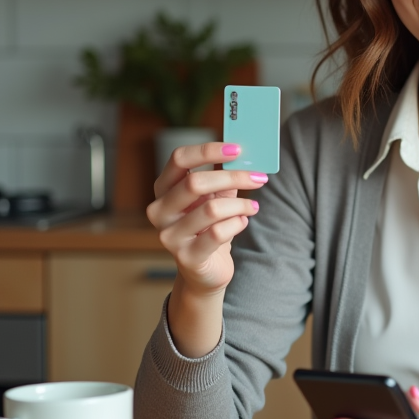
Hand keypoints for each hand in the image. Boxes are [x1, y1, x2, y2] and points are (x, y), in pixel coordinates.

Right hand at [146, 142, 268, 296]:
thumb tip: (246, 154)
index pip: (179, 159)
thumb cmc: (210, 226)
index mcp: (164, 188)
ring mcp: (169, 235)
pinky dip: (237, 224)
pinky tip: (242, 222)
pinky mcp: (186, 257)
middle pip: (195, 182)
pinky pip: (218, 233)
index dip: (208, 150)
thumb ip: (225, 177)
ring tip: (252, 206)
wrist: (205, 269)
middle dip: (233, 177)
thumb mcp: (216, 197)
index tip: (237, 149)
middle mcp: (160, 210)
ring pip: (211, 209)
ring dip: (240, 205)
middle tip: (259, 178)